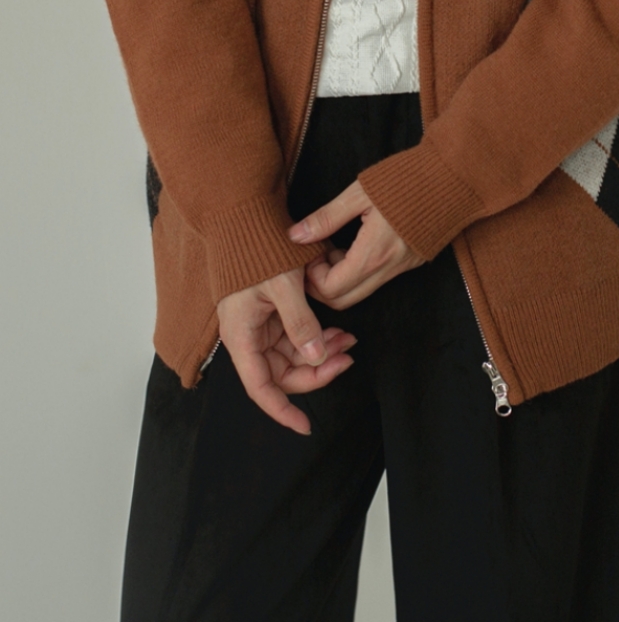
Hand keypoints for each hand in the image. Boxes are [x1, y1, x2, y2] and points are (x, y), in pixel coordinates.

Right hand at [217, 265, 356, 433]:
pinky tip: (336, 332)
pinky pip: (295, 338)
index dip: (282, 411)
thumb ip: (301, 323)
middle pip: (282, 375)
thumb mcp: (283, 286)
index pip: (261, 388)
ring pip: (293, 357)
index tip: (305, 426)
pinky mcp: (270, 316)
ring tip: (347, 339)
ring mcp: (260, 327)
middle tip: (347, 359)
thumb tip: (317, 357)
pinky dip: (316, 338)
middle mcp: (248, 338)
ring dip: (321, 354)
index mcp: (242, 337)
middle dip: (316, 372)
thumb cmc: (258, 251)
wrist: (244, 220)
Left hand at [289, 180, 423, 309]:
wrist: (453, 176)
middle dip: (322, 285)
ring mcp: (404, 267)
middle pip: (344, 301)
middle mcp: (390, 268)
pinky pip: (378, 280)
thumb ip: (326, 217)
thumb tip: (295, 236)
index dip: (311, 279)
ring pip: (361, 292)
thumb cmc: (407, 179)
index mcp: (374, 253)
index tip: (308, 254)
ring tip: (335, 247)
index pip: (331, 289)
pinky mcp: (412, 262)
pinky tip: (355, 244)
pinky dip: (359, 272)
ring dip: (341, 279)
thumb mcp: (359, 193)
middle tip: (315, 257)